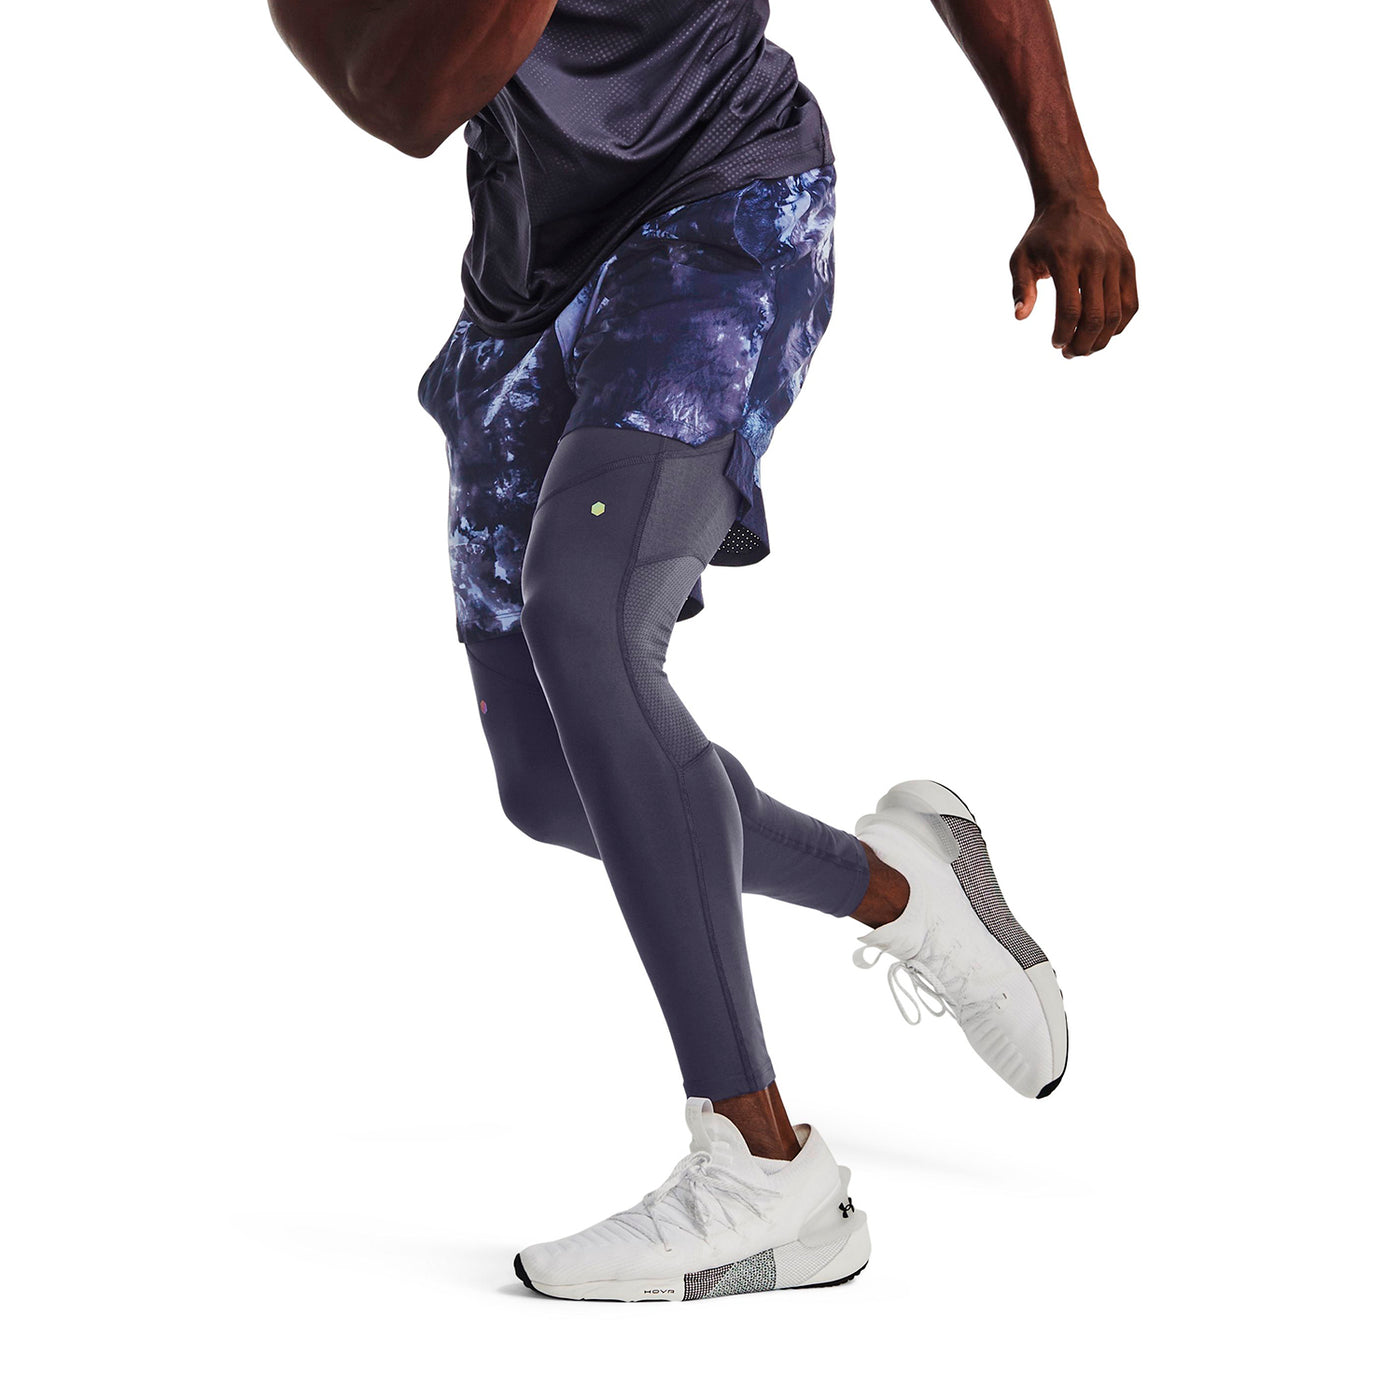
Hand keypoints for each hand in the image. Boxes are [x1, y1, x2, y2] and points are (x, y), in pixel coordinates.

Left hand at [1010, 194, 1137, 357]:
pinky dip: (1120, 325)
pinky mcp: (1128, 263)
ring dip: (1101, 340)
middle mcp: (1096, 259)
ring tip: (1086, 348)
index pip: (1070, 310)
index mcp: (1067, 259)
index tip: (1055, 344)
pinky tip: (1104, 334)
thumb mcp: (1021, 257)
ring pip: (1116, 314)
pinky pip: (1131, 303)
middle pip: (1096, 317)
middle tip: (1070, 354)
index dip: (1063, 334)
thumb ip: (1020, 288)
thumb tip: (1020, 317)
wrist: (1073, 199)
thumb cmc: (1042, 235)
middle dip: (1082, 344)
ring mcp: (1116, 261)